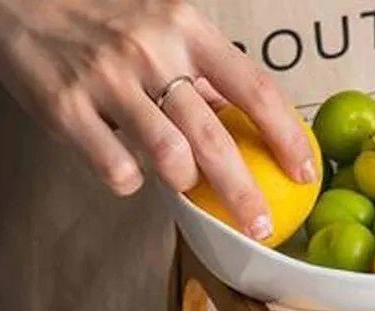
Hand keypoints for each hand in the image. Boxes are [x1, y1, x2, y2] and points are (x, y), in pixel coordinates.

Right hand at [0, 0, 316, 236]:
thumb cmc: (100, 19)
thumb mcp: (159, 24)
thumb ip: (202, 71)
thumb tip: (252, 122)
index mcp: (185, 27)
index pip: (253, 87)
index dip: (286, 136)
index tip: (307, 172)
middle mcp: (150, 50)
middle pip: (215, 139)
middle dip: (245, 193)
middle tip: (261, 226)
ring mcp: (108, 79)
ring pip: (169, 159)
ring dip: (183, 183)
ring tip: (180, 181)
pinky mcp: (67, 108)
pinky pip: (118, 170)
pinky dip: (129, 181)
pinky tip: (123, 165)